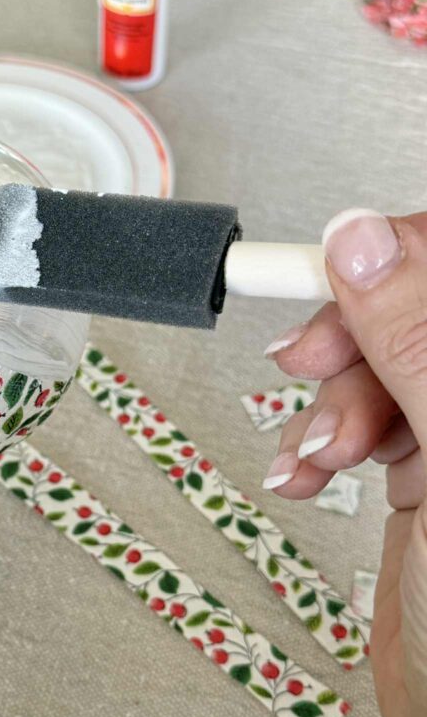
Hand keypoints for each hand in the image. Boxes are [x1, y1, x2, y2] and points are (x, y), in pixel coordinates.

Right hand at [263, 209, 426, 716]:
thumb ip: (417, 344)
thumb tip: (364, 245)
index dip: (397, 257)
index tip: (333, 264)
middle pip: (408, 310)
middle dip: (350, 342)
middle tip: (308, 365)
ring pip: (375, 365)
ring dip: (324, 405)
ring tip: (309, 455)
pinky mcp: (418, 462)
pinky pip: (355, 419)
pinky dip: (315, 441)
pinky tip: (302, 471)